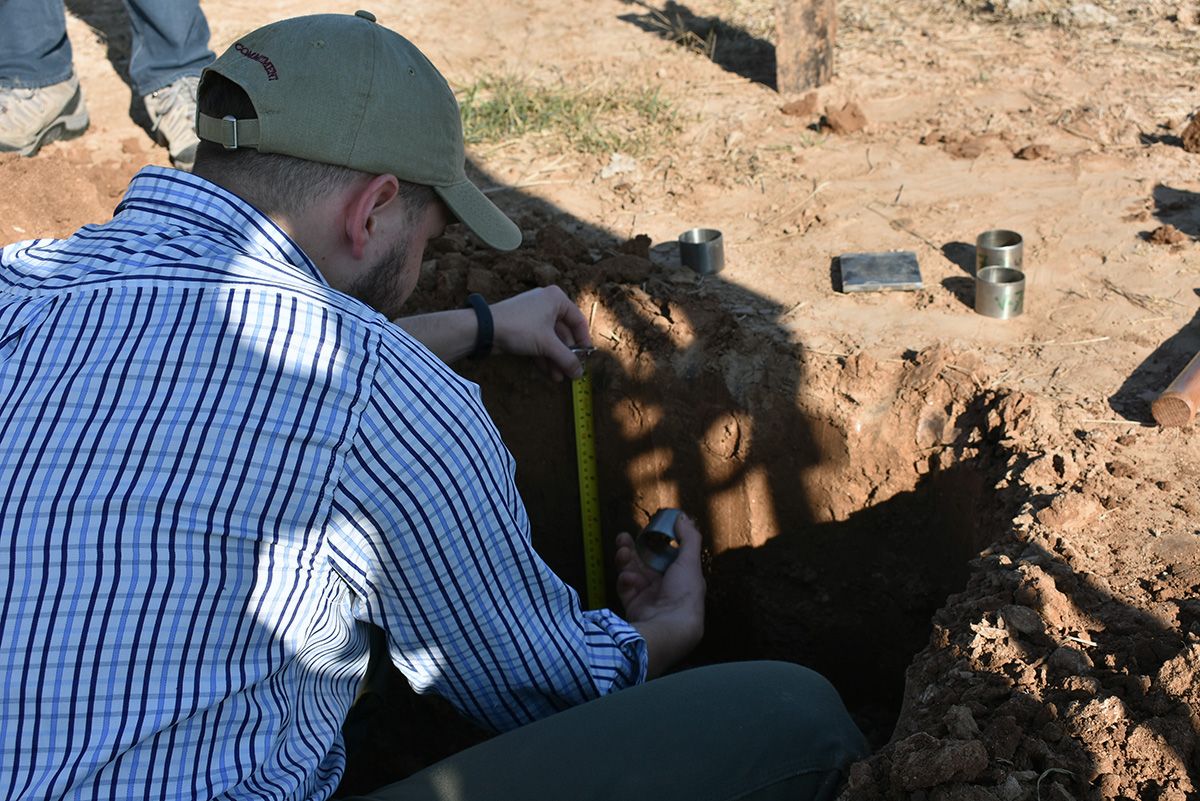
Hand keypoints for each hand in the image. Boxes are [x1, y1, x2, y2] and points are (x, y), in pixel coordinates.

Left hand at [489, 286, 590, 380]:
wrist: (485, 329)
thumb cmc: (519, 328)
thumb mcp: (547, 344)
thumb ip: (567, 358)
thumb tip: (580, 373)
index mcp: (556, 299)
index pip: (578, 321)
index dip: (583, 341)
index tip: (586, 358)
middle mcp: (546, 304)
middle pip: (564, 333)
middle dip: (566, 355)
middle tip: (572, 372)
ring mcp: (534, 315)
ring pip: (551, 340)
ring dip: (556, 359)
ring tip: (559, 377)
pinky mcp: (523, 327)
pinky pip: (539, 342)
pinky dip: (544, 356)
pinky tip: (548, 372)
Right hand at [615, 512, 705, 678]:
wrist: (669, 626)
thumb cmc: (685, 596)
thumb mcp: (690, 561)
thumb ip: (688, 537)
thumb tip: (684, 517)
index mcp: (680, 576)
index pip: (663, 555)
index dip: (653, 543)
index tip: (645, 531)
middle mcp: (664, 586)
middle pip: (643, 562)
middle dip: (632, 548)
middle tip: (623, 538)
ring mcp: (648, 597)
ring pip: (631, 572)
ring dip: (625, 560)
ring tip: (621, 551)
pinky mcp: (634, 606)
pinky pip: (625, 588)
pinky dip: (625, 581)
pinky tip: (628, 579)